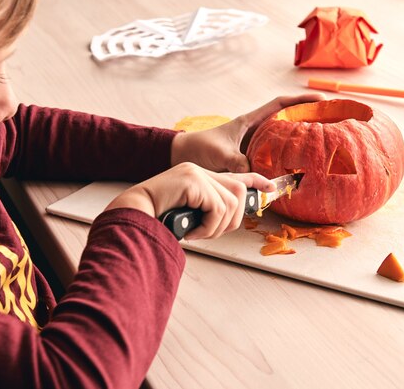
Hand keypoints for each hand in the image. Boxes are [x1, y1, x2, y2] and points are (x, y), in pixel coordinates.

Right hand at [105, 162, 275, 239]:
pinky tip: (191, 232)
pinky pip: (217, 210)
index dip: (255, 182)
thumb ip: (206, 210)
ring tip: (197, 233)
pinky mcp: (193, 181)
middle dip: (231, 220)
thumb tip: (229, 219)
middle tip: (209, 233)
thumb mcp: (188, 212)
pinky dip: (207, 228)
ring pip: (229, 204)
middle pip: (238, 193)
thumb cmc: (155, 217)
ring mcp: (196, 174)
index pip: (235, 174)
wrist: (132, 214)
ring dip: (216, 227)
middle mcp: (199, 170)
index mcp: (198, 175)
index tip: (271, 187)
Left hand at [170, 93, 324, 172]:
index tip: (321, 100)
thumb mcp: (219, 154)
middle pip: (286, 120)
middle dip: (307, 119)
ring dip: (298, 141)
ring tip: (322, 145)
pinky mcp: (249, 160)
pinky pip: (272, 158)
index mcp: (249, 122)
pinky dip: (284, 161)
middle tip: (330, 123)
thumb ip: (238, 163)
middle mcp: (254, 131)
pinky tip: (295, 169)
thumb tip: (256, 176)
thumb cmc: (199, 149)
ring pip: (281, 140)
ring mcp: (253, 146)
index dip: (300, 101)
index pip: (279, 105)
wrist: (182, 157)